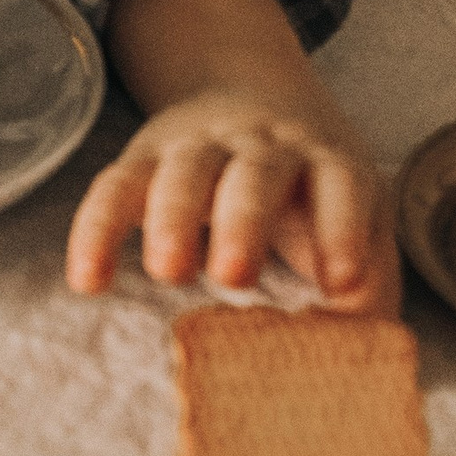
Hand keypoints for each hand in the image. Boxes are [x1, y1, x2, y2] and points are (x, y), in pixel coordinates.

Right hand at [65, 83, 398, 310]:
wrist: (250, 88)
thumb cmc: (311, 192)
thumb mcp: (354, 223)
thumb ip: (366, 288)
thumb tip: (366, 367)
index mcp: (326, 162)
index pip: (341, 184)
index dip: (344, 228)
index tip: (343, 282)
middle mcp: (265, 145)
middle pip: (257, 172)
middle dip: (245, 220)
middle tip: (234, 276)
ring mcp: (201, 146)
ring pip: (184, 170)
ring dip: (174, 217)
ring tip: (169, 272)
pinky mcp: (144, 158)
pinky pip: (115, 186)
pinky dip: (97, 229)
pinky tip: (88, 280)